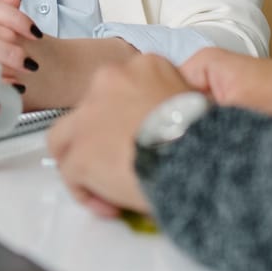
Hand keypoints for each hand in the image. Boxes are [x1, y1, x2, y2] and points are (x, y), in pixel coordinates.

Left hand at [47, 54, 192, 218]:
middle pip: (90, 110)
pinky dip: (86, 191)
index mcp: (144, 66)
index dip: (125, 116)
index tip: (138, 137)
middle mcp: (111, 80)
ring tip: (100, 183)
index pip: (119, 87)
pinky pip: (71, 172)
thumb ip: (167, 103)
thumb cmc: (205, 137)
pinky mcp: (80, 150)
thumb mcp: (194, 101)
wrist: (198, 156)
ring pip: (65, 137)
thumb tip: (159, 129)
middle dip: (99, 137)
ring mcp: (89, 115)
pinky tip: (109, 205)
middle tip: (119, 163)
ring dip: (80, 159)